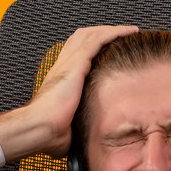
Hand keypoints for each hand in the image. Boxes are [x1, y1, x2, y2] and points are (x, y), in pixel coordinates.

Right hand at [0, 25, 137, 160]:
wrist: (40, 129)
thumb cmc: (49, 133)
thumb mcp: (68, 126)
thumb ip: (78, 126)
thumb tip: (86, 141)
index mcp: (61, 78)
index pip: (77, 52)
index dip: (93, 46)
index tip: (110, 48)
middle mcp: (64, 65)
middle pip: (83, 37)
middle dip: (104, 32)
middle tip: (123, 34)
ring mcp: (69, 63)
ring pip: (91, 34)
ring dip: (112, 30)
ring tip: (130, 30)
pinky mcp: (76, 64)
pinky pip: (98, 40)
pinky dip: (114, 33)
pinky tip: (128, 32)